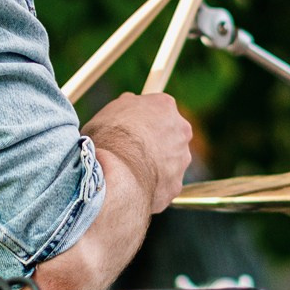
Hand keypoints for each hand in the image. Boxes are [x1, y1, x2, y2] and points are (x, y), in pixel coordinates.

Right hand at [83, 91, 192, 214]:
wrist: (116, 173)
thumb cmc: (108, 139)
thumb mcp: (109, 112)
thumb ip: (125, 107)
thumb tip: (128, 103)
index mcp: (165, 106)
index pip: (159, 109)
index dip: (144, 120)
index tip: (133, 127)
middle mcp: (181, 130)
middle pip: (170, 135)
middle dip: (154, 142)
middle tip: (132, 150)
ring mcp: (181, 159)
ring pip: (169, 161)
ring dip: (154, 165)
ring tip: (129, 170)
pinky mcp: (176, 184)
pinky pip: (163, 184)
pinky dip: (151, 186)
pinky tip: (133, 185)